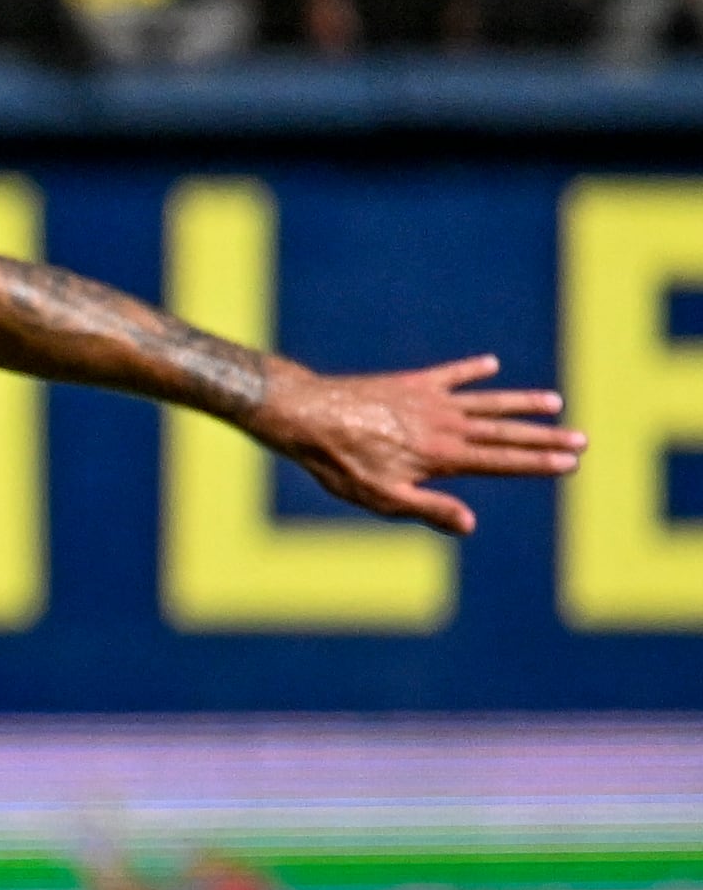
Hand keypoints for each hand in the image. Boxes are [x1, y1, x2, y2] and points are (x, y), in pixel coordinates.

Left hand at [262, 355, 582, 533]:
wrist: (308, 416)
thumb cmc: (342, 465)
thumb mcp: (382, 497)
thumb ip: (429, 508)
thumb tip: (470, 524)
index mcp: (443, 457)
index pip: (502, 462)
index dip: (537, 463)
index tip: (570, 463)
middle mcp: (446, 425)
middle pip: (505, 432)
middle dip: (545, 437)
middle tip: (582, 439)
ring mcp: (431, 401)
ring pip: (488, 402)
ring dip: (521, 403)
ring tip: (554, 403)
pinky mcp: (411, 383)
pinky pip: (448, 374)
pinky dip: (470, 369)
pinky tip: (490, 365)